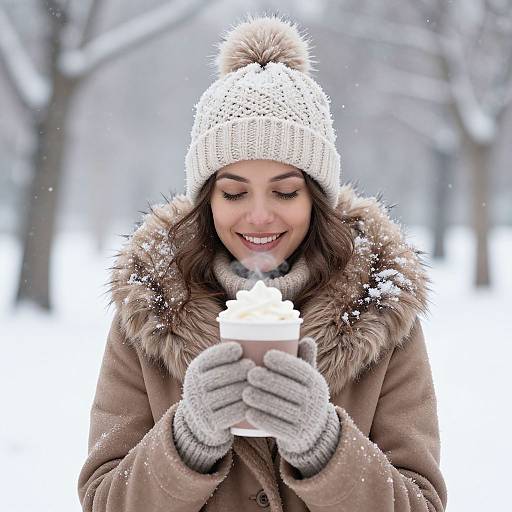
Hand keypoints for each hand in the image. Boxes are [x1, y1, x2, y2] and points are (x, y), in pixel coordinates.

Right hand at [176, 341, 255, 446]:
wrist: (201, 422)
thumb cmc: (217, 387)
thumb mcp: (213, 370)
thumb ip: (229, 357)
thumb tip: (258, 334)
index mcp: (196, 370)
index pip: (210, 358)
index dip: (223, 352)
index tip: (239, 349)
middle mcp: (195, 387)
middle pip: (222, 375)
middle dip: (240, 369)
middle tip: (255, 366)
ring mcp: (201, 406)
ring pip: (229, 394)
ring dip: (248, 387)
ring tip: (262, 383)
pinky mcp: (210, 424)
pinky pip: (232, 413)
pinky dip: (246, 407)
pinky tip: (256, 403)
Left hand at [242, 337, 332, 453]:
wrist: (311, 433)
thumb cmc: (302, 395)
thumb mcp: (307, 378)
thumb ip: (304, 359)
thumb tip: (305, 337)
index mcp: (316, 383)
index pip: (301, 370)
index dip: (285, 362)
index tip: (267, 356)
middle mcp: (314, 402)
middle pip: (288, 389)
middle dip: (268, 380)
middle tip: (249, 373)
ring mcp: (306, 421)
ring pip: (280, 408)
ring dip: (260, 399)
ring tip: (244, 392)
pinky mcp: (296, 436)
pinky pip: (276, 427)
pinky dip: (261, 418)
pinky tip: (248, 412)